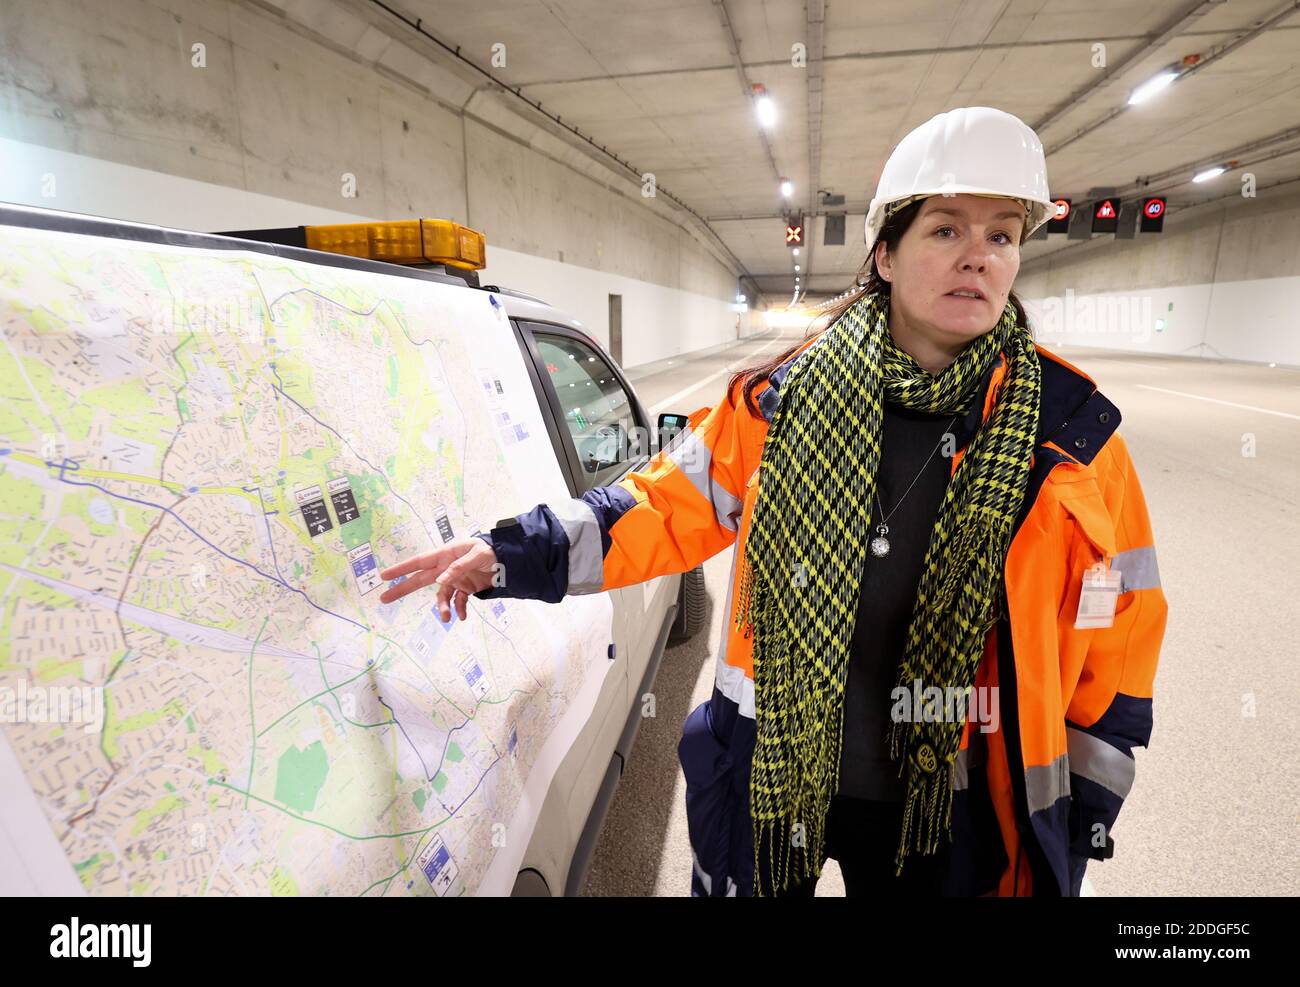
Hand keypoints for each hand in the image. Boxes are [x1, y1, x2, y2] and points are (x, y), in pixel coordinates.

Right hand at [378, 537, 499, 620]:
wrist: (508, 559)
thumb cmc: (491, 551)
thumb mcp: (478, 555)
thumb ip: (459, 567)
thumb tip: (440, 580)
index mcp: (446, 554)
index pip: (419, 562)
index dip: (401, 569)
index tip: (384, 576)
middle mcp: (446, 567)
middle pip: (420, 579)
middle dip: (402, 589)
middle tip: (384, 598)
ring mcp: (455, 578)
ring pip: (441, 595)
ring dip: (442, 607)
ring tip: (445, 618)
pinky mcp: (465, 587)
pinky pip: (457, 601)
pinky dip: (458, 609)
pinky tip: (462, 616)